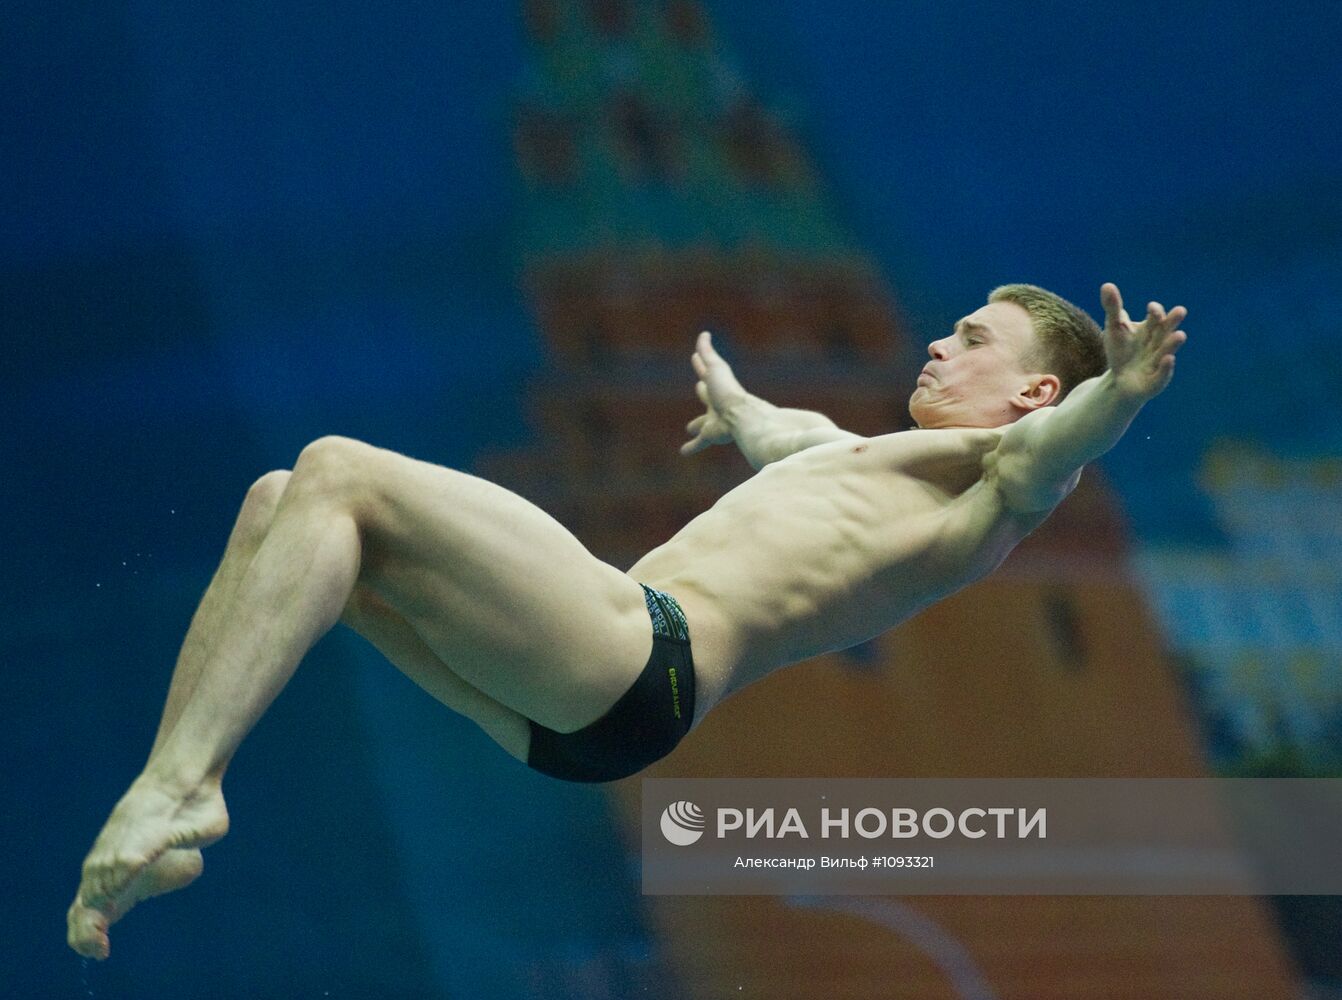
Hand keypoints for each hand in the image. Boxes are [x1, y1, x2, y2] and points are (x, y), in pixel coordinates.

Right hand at [681, 331, 748, 455]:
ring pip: (703, 422)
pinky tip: (683, 452)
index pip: (706, 372)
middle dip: (703, 392)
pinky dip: (691, 447)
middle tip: (698, 389)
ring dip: (696, 424)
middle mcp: (716, 402)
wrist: (741, 416)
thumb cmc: (728, 391)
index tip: (696, 357)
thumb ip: (708, 352)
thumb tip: (704, 333)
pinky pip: (699, 442)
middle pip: (707, 396)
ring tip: (690, 429)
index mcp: (716, 386)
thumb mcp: (715, 368)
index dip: (701, 364)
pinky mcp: (711, 435)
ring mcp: (714, 420)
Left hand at [1100, 282, 1187, 399]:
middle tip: (1180, 311)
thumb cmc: (1121, 351)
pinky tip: (1168, 359)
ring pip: (1167, 351)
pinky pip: (1162, 374)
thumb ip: (1113, 308)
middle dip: (1172, 322)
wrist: (1120, 381)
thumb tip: (1106, 285)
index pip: (1156, 317)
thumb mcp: (1114, 329)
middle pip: (1166, 331)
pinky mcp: (1156, 380)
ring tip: (1180, 335)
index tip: (1150, 308)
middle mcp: (1159, 343)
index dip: (1155, 311)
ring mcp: (1159, 362)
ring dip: (1173, 343)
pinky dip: (1166, 367)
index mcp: (1151, 329)